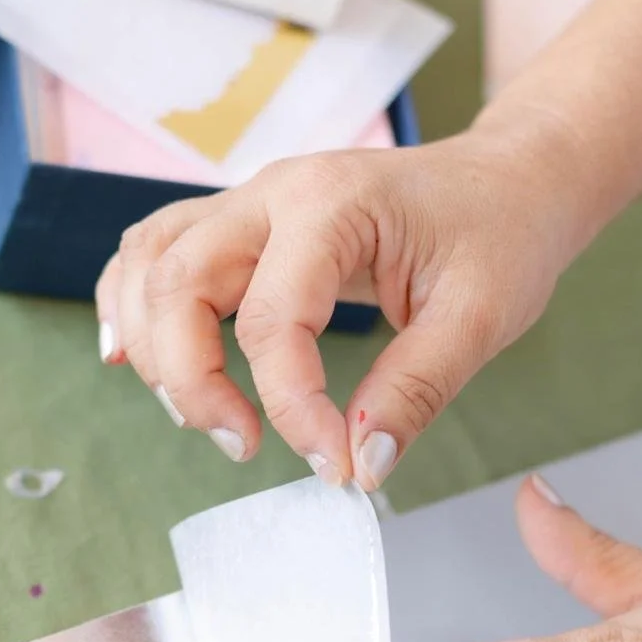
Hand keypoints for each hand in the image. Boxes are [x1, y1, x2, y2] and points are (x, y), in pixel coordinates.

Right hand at [95, 130, 584, 487]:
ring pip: (149, 263)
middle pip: (176, 281)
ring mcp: (249, 203)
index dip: (290, 406)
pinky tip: (134, 356)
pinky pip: (157, 253)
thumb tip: (360, 465)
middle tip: (242, 445)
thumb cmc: (500, 231)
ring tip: (198, 415)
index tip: (333, 465)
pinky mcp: (243, 225)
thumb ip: (416, 390)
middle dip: (190, 378)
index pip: (272, 319)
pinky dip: (133, 305)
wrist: (508, 176)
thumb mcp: (482, 315)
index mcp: (331, 204)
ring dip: (153, 345)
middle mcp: (272, 192)